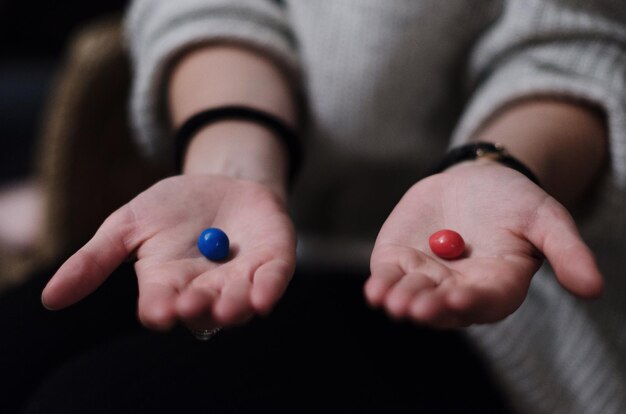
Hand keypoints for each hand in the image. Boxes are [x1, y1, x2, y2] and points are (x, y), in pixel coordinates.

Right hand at [42, 175, 296, 330]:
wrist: (219, 181)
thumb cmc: (171, 207)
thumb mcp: (127, 224)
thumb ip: (95, 259)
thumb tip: (50, 299)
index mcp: (168, 285)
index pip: (161, 306)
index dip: (159, 310)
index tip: (157, 311)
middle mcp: (205, 290)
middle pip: (201, 311)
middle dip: (198, 309)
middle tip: (192, 304)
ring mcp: (241, 278)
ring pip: (238, 302)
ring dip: (234, 306)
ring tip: (229, 305)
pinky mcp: (271, 262)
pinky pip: (273, 281)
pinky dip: (269, 289)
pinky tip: (263, 297)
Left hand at [365, 161, 602, 328]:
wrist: (473, 179)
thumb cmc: (513, 201)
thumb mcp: (545, 218)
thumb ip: (566, 251)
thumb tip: (594, 289)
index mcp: (497, 285)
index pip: (485, 301)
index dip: (471, 301)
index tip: (457, 299)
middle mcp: (459, 289)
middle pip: (443, 305)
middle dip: (429, 307)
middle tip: (416, 308)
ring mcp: (426, 277)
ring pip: (413, 296)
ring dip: (401, 300)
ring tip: (391, 301)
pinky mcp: (399, 262)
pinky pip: (389, 278)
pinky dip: (381, 285)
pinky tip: (373, 291)